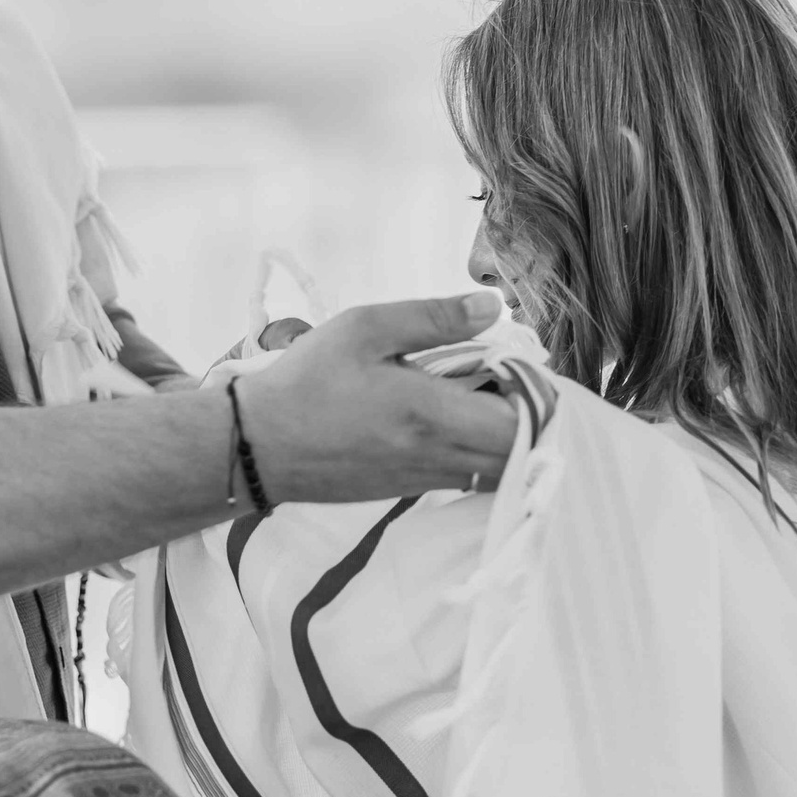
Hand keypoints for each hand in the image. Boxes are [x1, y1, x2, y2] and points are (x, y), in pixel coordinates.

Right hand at [233, 293, 514, 502]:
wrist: (257, 446)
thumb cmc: (307, 382)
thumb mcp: (364, 329)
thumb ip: (434, 317)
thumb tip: (492, 305)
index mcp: (432, 415)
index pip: (520, 422)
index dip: (539, 397)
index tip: (525, 365)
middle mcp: (438, 456)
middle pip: (521, 454)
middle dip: (532, 419)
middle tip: (515, 380)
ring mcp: (425, 480)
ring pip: (499, 470)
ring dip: (508, 438)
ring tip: (488, 397)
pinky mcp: (409, 490)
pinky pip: (469, 477)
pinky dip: (482, 452)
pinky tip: (458, 420)